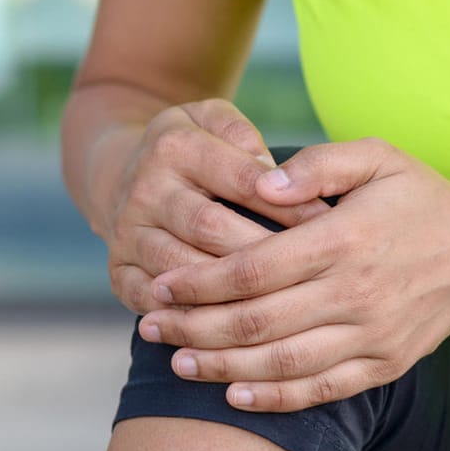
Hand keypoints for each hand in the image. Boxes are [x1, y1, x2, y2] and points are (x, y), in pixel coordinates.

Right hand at [102, 99, 331, 314]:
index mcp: (175, 147)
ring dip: (232, 294)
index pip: (242, 180)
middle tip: (314, 275)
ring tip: (282, 308)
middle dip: (265, 254)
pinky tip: (235, 331)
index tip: (330, 225)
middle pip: (211, 229)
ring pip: (184, 272)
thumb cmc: (197, 150)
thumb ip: (244, 134)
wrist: (124, 175)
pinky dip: (192, 319)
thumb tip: (273, 176)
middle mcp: (145, 191)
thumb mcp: (215, 120)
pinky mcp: (119, 272)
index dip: (288, 205)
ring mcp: (127, 236)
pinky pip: (155, 303)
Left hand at [136, 137, 449, 412]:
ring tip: (178, 362)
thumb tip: (260, 180)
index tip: (162, 285)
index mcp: (344, 239)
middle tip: (150, 328)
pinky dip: (274, 397)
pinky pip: (320, 390)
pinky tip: (234, 394)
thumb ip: (318, 163)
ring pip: (282, 362)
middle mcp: (356, 292)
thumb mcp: (377, 157)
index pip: (254, 269)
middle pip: (257, 322)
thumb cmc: (420, 199)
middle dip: (194, 328)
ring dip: (222, 367)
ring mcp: (371, 335)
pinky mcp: (383, 365)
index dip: (200, 282)